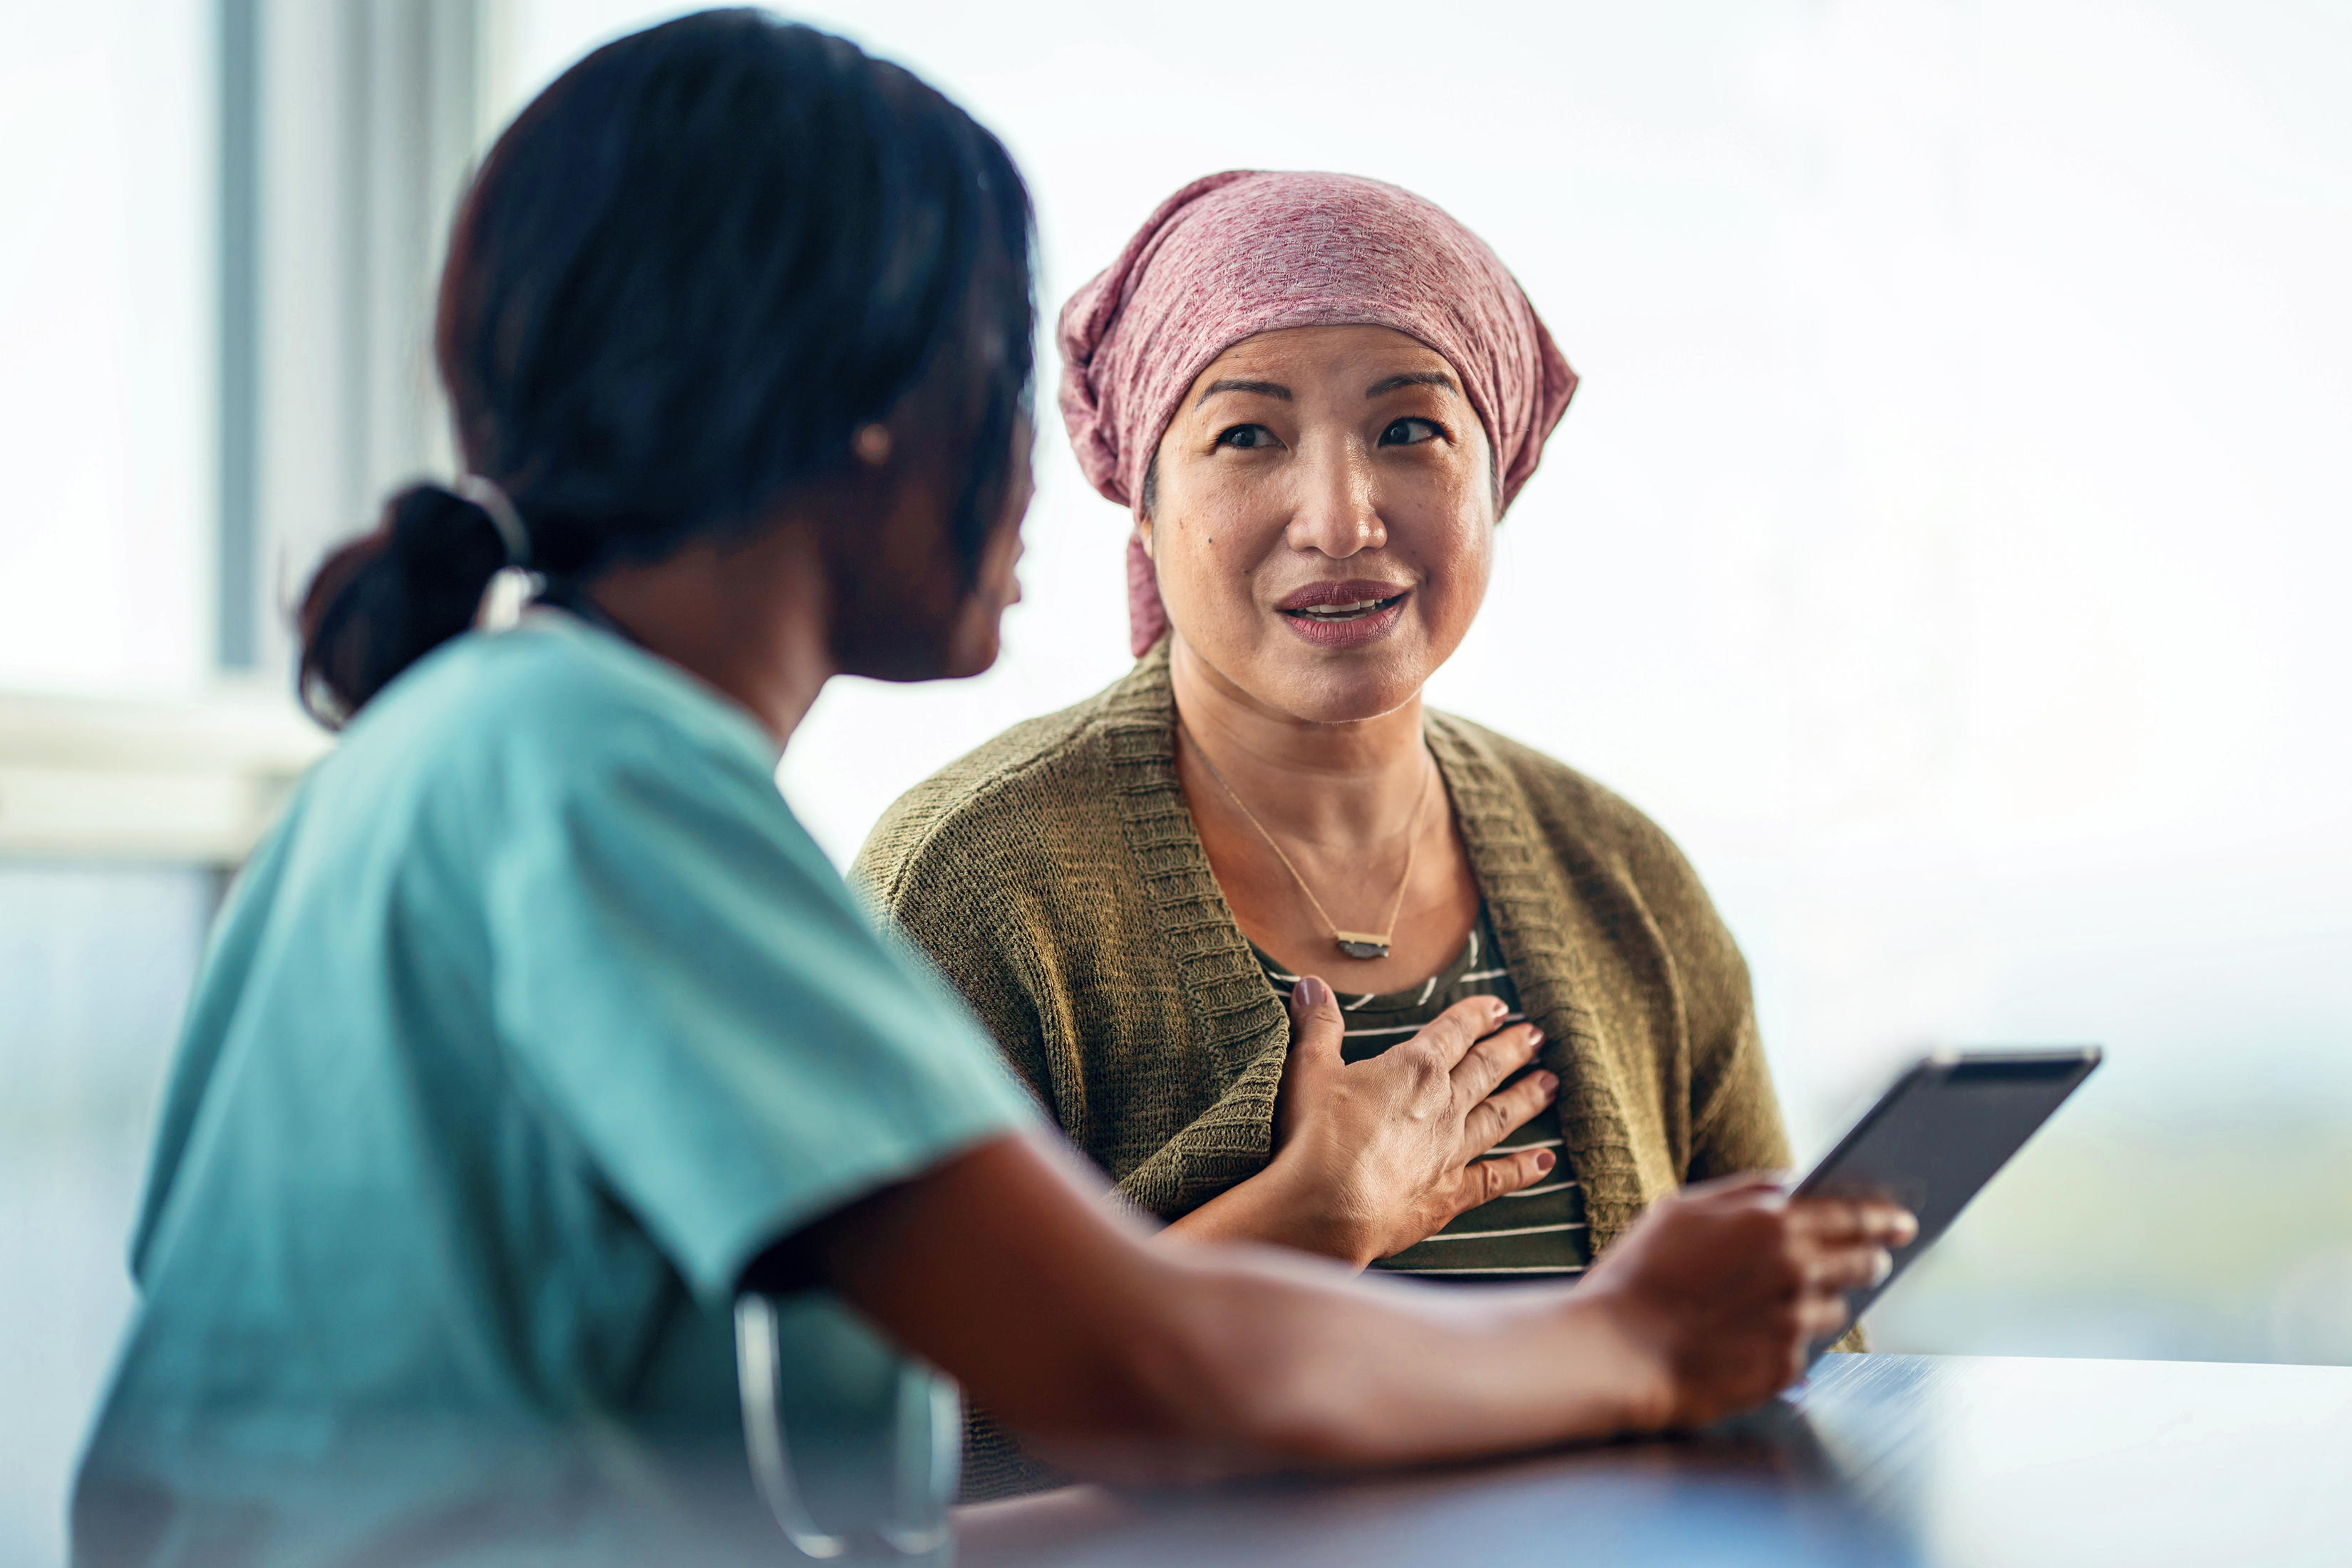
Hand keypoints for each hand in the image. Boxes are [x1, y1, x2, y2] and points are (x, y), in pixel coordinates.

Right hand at [1259, 974, 1559, 1266]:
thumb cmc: (1316, 1134)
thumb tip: (1312, 984)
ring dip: (1526, 1098)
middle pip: (1486, 1070)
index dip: (1476, 1016)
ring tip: (1551, 1084)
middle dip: (1512, 1050)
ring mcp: (1452, 1151)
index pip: (1453, 1032)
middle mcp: (1444, 1105)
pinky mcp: (1451, 1194)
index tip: (1498, 1007)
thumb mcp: (1309, 1068)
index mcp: (1414, 1068)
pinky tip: (1546, 1162)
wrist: (1328, 1206)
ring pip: (1500, 1117)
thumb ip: (1319, 1026)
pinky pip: (1496, 1178)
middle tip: (1537, 1036)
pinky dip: (1523, 1170)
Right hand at [1577, 1175, 1917, 1428]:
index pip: (1854, 1215)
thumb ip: (1744, 1191)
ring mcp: (1795, 1321)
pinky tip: (1748, 1336)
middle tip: (1872, 1259)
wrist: (1616, 1350)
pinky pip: (1804, 1348)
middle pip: (1862, 1262)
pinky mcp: (1787, 1366)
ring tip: (1777, 1303)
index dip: (1884, 1217)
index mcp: (1772, 1222)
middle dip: (1870, 1258)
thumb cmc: (1638, 1274)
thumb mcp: (1679, 1210)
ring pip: (1836, 1308)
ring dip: (1819, 1301)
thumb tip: (1791, 1182)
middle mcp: (1796, 1270)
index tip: (1902, 1221)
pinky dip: (1786, 1339)